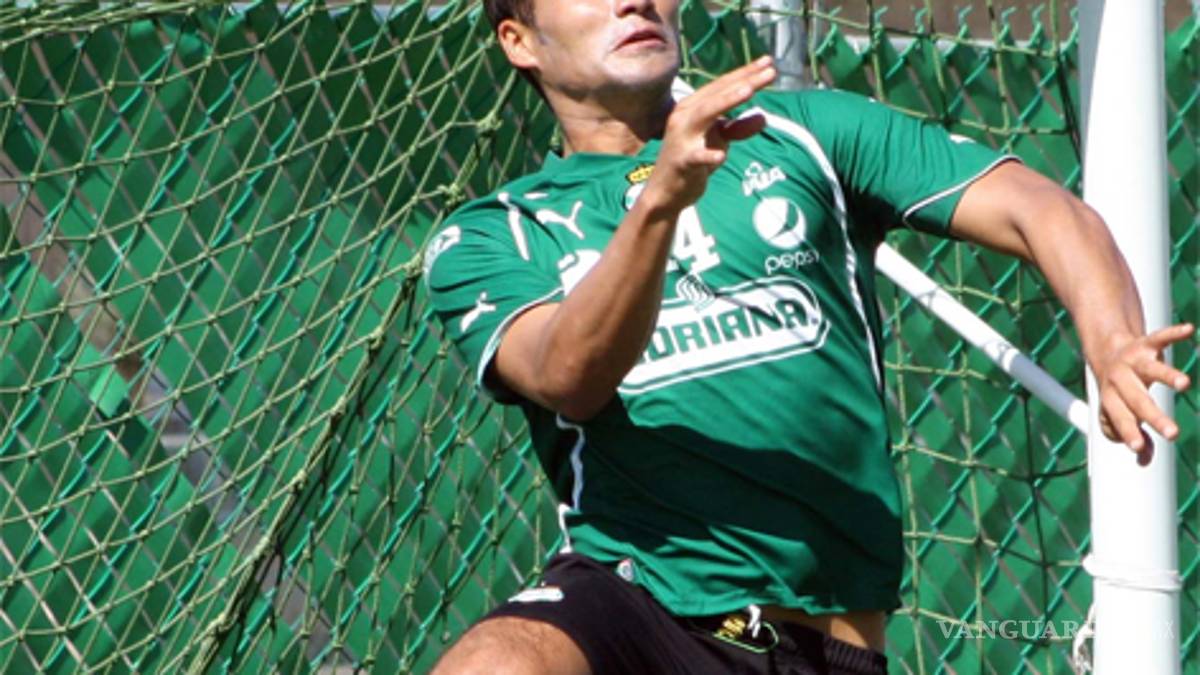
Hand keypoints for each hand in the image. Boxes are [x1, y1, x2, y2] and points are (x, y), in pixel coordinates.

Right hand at [640, 56, 775, 214]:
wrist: (665, 192)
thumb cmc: (692, 162)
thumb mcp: (718, 141)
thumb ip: (737, 128)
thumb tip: (763, 117)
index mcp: (693, 107)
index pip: (722, 86)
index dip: (745, 73)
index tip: (769, 62)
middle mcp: (684, 116)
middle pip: (717, 94)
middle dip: (744, 80)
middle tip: (771, 70)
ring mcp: (681, 138)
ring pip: (704, 114)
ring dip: (726, 101)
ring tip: (749, 90)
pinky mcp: (681, 162)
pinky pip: (696, 157)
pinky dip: (708, 156)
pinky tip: (721, 155)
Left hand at [1095, 322, 1193, 451]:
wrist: (1105, 351)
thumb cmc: (1118, 391)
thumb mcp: (1118, 412)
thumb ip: (1133, 436)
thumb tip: (1143, 460)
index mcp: (1111, 398)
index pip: (1119, 418)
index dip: (1127, 431)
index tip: (1138, 447)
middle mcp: (1119, 379)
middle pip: (1137, 400)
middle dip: (1154, 417)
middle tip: (1174, 434)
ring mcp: (1133, 361)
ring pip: (1150, 368)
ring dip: (1167, 375)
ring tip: (1185, 384)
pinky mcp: (1145, 343)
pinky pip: (1160, 336)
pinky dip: (1173, 334)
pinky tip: (1188, 330)